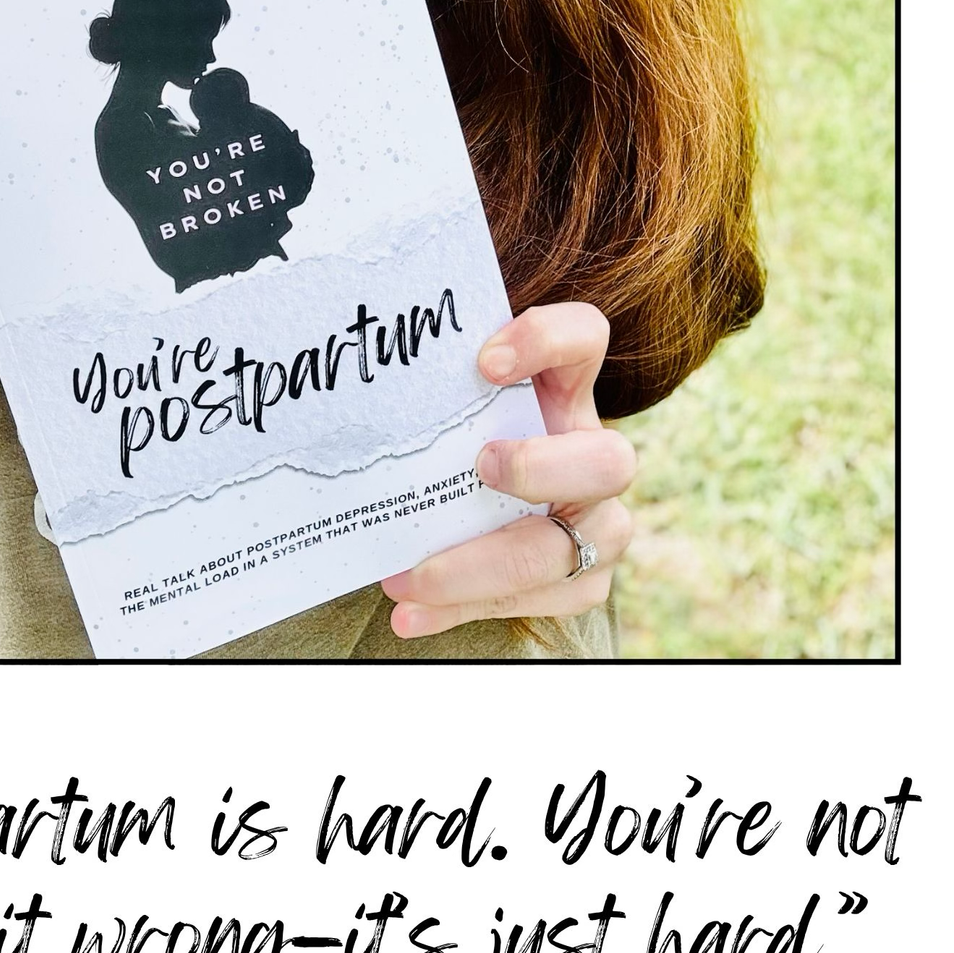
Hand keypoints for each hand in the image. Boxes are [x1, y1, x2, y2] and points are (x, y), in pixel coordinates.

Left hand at [377, 302, 632, 640]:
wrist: (481, 507)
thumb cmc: (459, 439)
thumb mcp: (453, 408)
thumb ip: (427, 386)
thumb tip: (343, 383)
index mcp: (563, 392)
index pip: (584, 338)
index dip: (547, 341)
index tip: (484, 363)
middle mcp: (594, 455)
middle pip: (610, 460)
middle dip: (542, 467)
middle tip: (479, 467)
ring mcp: (599, 522)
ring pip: (575, 548)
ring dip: (485, 566)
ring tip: (409, 578)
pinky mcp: (583, 579)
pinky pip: (538, 601)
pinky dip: (465, 609)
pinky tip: (411, 614)